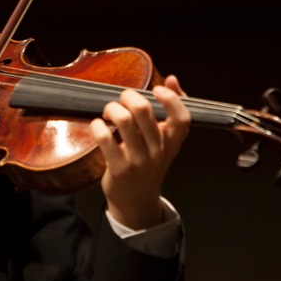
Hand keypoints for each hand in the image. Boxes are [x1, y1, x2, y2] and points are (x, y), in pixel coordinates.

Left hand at [90, 75, 189, 229]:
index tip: (158, 88)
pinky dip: (97, 125)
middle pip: (144, 111)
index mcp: (172, 142)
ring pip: (123, 120)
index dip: (172, 99)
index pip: (182, 119)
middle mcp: (157, 151)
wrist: (136, 201)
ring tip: (109, 111)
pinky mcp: (118, 168)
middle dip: (128, 96)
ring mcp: (138, 161)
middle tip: (122, 99)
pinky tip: (98, 126)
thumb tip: (172, 78)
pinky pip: (105, 138)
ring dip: (112, 108)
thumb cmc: (148, 163)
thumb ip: (171, 109)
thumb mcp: (165, 141)